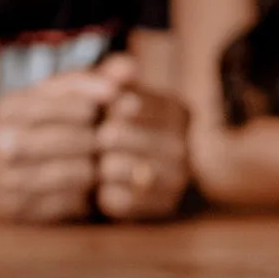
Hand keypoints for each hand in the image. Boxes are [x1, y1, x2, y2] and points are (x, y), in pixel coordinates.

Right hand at [0, 70, 113, 222]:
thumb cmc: (17, 126)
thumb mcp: (38, 96)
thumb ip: (83, 80)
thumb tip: (130, 66)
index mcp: (12, 107)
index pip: (76, 105)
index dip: (103, 107)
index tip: (113, 106)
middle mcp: (8, 143)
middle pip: (81, 140)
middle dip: (103, 138)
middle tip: (115, 136)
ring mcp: (14, 180)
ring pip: (81, 173)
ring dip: (98, 166)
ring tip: (101, 158)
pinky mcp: (25, 211)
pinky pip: (74, 202)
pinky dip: (88, 192)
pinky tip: (87, 182)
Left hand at [89, 54, 189, 220]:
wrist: (124, 177)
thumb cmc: (115, 125)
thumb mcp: (114, 94)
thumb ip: (114, 74)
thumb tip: (124, 67)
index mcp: (178, 111)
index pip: (124, 103)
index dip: (99, 109)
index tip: (100, 115)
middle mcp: (184, 146)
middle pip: (114, 135)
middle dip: (95, 138)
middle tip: (96, 142)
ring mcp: (176, 181)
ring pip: (113, 167)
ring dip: (97, 166)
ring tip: (101, 165)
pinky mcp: (161, 210)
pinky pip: (114, 199)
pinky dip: (101, 195)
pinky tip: (105, 190)